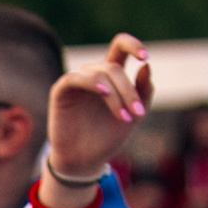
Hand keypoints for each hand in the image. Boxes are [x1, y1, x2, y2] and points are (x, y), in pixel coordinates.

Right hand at [42, 34, 149, 205]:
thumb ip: (144, 91)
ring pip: (99, 74)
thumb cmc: (108, 138)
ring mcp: (77, 81)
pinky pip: (76, 78)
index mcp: (111, 77)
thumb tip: (146, 65)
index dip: (133, 45)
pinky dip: (92, 82)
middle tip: (137, 112)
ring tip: (124, 117)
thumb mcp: (135, 115)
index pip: (120, 47)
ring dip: (116, 94)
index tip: (144, 57)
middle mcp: (93, 75)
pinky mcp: (61, 90)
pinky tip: (104, 92)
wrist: (85, 162)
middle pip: (114, 68)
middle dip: (128, 90)